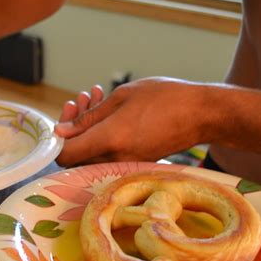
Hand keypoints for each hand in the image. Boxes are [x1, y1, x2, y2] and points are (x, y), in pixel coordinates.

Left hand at [55, 77, 206, 166]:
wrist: (202, 114)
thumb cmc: (165, 98)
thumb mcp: (122, 97)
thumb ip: (89, 117)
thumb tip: (62, 132)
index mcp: (109, 140)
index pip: (65, 156)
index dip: (57, 140)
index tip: (65, 118)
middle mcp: (115, 158)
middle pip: (77, 156)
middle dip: (73, 128)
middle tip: (82, 101)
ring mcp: (126, 164)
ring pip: (92, 154)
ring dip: (88, 128)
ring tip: (96, 99)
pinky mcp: (135, 163)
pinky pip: (109, 154)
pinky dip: (103, 135)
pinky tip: (111, 111)